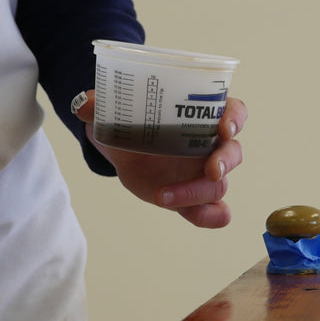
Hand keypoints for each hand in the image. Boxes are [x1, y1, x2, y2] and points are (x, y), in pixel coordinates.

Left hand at [73, 90, 246, 228]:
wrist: (122, 150)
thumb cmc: (131, 121)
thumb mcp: (116, 110)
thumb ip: (103, 106)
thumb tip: (85, 104)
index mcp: (202, 115)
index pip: (233, 111)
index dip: (235, 119)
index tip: (224, 127)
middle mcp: (210, 144)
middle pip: (232, 152)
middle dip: (225, 161)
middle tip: (210, 170)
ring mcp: (204, 173)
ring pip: (220, 185)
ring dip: (196, 193)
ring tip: (161, 196)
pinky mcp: (194, 198)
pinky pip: (215, 211)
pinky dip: (211, 216)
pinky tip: (193, 215)